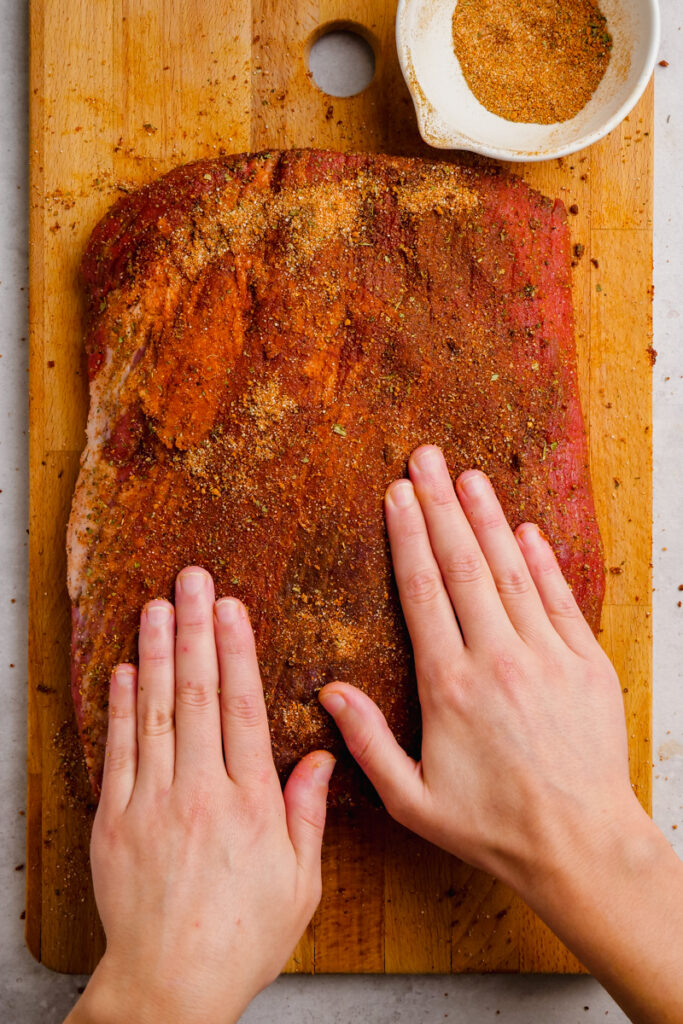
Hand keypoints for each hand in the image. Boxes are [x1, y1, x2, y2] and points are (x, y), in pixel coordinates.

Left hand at [70, 568, 334, 1023]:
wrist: (170, 984)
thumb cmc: (241, 937)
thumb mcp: (300, 883)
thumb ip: (306, 813)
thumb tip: (317, 755)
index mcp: (250, 804)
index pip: (242, 708)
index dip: (237, 651)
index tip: (232, 607)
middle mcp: (200, 793)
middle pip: (197, 695)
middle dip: (195, 630)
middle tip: (191, 580)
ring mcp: (152, 804)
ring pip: (156, 712)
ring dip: (157, 653)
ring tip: (156, 606)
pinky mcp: (115, 821)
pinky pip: (118, 753)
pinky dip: (120, 708)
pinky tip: (126, 669)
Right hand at [319, 445, 682, 1023]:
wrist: (581, 845)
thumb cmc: (493, 827)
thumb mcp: (414, 800)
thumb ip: (368, 743)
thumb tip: (329, 693)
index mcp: (451, 687)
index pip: (423, 594)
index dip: (408, 538)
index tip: (396, 495)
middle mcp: (498, 660)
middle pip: (464, 567)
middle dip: (441, 507)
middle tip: (425, 459)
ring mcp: (547, 657)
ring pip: (511, 572)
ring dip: (488, 520)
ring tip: (469, 477)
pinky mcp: (586, 665)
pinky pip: (559, 600)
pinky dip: (542, 561)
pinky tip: (526, 530)